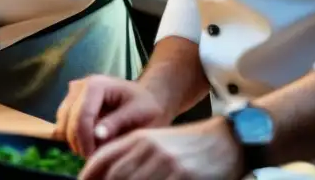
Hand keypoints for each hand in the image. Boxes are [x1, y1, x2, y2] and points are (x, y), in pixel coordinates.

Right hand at [55, 76, 170, 157]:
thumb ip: (117, 122)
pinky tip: (91, 141)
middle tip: (96, 157)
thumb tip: (97, 135)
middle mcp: (79, 86)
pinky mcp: (70, 102)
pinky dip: (74, 137)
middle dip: (80, 143)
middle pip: (68, 121)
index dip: (85, 140)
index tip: (94, 157)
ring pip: (62, 124)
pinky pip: (64, 125)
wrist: (143, 97)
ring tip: (96, 148)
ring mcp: (72, 94)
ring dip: (76, 140)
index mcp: (96, 85)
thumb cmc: (145, 104)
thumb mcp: (139, 112)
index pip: (82, 115)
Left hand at [80, 118, 242, 179]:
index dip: (89, 174)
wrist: (225, 141)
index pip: (104, 158)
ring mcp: (168, 165)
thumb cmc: (186, 145)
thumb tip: (104, 172)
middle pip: (116, 176)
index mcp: (139, 138)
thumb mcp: (154, 141)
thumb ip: (130, 154)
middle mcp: (150, 149)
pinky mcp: (185, 177)